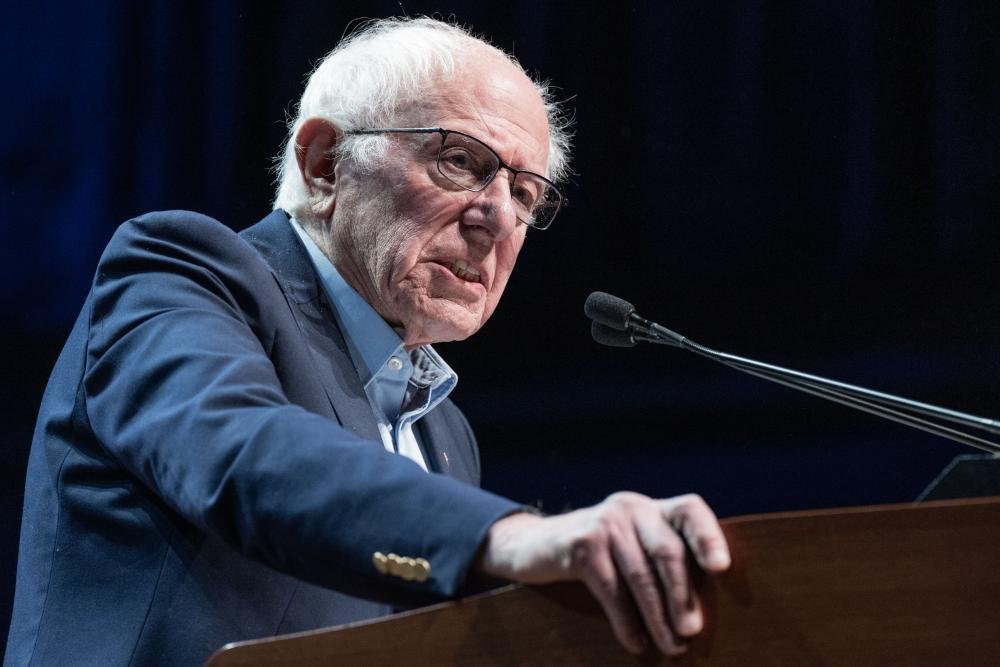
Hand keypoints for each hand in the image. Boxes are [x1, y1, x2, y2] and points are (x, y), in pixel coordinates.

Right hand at [475, 492, 729, 655]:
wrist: (535, 546)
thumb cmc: (599, 556)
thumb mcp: (632, 548)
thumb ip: (661, 565)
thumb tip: (699, 615)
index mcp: (652, 508)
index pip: (689, 511)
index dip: (708, 536)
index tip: (720, 568)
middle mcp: (631, 508)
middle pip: (666, 550)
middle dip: (682, 595)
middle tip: (692, 631)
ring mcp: (604, 523)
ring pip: (639, 575)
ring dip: (657, 616)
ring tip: (672, 645)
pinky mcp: (580, 544)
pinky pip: (610, 588)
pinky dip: (625, 621)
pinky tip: (635, 642)